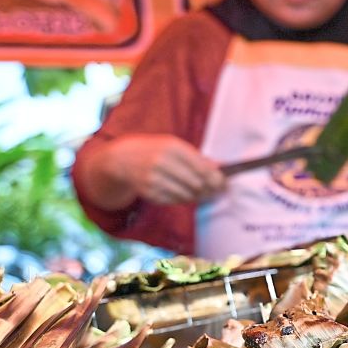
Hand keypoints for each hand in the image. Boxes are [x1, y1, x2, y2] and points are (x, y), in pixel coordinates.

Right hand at [100, 134, 224, 205]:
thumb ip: (198, 157)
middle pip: (196, 183)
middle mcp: (161, 163)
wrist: (123, 159)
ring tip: (202, 193)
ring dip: (197, 196)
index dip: (215, 178)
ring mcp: (153, 179)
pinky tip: (184, 194)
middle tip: (216, 191)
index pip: (201, 168)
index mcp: (172, 147)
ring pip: (186, 195)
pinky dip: (182, 199)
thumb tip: (221, 168)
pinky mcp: (148, 192)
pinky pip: (174, 201)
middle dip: (209, 189)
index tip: (224, 183)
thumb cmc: (157, 151)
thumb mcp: (175, 146)